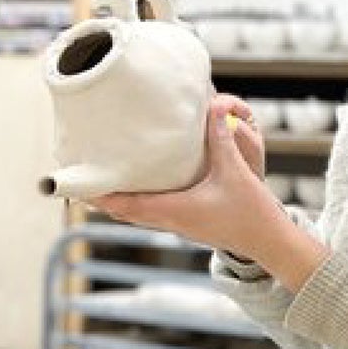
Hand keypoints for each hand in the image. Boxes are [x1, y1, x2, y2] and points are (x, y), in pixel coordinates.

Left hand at [93, 96, 287, 260]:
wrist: (268, 242)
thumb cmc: (251, 211)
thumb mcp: (235, 169)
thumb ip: (220, 138)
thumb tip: (213, 106)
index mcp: (175, 210)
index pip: (127, 205)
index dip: (101, 196)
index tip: (78, 187)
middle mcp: (171, 221)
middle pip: (124, 213)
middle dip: (102, 199)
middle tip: (81, 182)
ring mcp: (178, 226)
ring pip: (137, 216)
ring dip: (118, 202)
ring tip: (101, 185)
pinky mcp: (187, 225)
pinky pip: (151, 215)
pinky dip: (136, 205)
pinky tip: (138, 190)